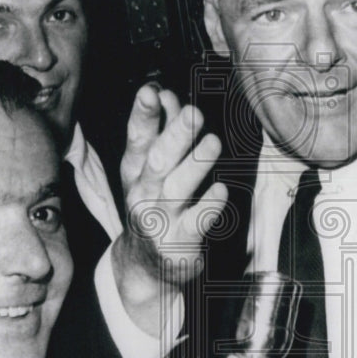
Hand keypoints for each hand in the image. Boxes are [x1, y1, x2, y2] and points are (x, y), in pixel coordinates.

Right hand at [112, 85, 226, 332]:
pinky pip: (197, 222)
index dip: (143, 114)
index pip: (138, 138)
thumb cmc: (152, 205)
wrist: (146, 267)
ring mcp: (161, 218)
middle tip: (193, 113)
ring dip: (195, 165)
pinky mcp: (180, 242)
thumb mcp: (147, 169)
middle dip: (175, 136)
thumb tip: (166, 93)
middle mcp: (144, 192)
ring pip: (177, 189)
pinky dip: (209, 205)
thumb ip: (159, 130)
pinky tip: (220, 190)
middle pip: (158, 161)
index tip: (152, 91)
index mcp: (136, 170)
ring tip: (213, 142)